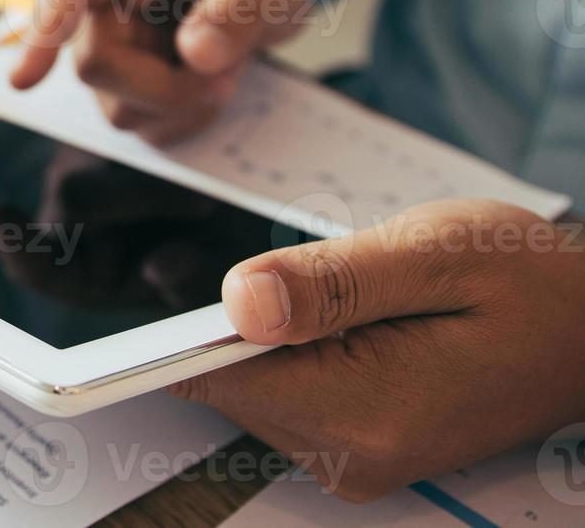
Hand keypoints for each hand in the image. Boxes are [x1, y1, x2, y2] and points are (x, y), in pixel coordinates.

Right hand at [9, 0, 311, 142]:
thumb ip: (246, 7)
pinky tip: (204, 85)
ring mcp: (103, 41)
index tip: (23, 82)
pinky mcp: (115, 81)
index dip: (43, 31)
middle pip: (94, 64)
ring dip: (179, 104)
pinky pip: (137, 125)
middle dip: (165, 86)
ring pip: (115, 105)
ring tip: (221, 69)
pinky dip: (180, 119)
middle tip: (226, 72)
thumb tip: (195, 53)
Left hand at [170, 199, 584, 500]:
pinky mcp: (360, 446)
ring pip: (256, 385)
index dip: (187, 333)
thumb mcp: (436, 252)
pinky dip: (301, 348)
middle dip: (247, 320)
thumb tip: (236, 302)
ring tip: (358, 297)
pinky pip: (289, 391)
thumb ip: (330, 281)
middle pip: (231, 382)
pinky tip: (355, 321)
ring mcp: (356, 459)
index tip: (181, 288)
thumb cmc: (530, 281)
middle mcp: (353, 456)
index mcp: (366, 412)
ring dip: (279, 332)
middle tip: (320, 275)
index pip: (219, 381)